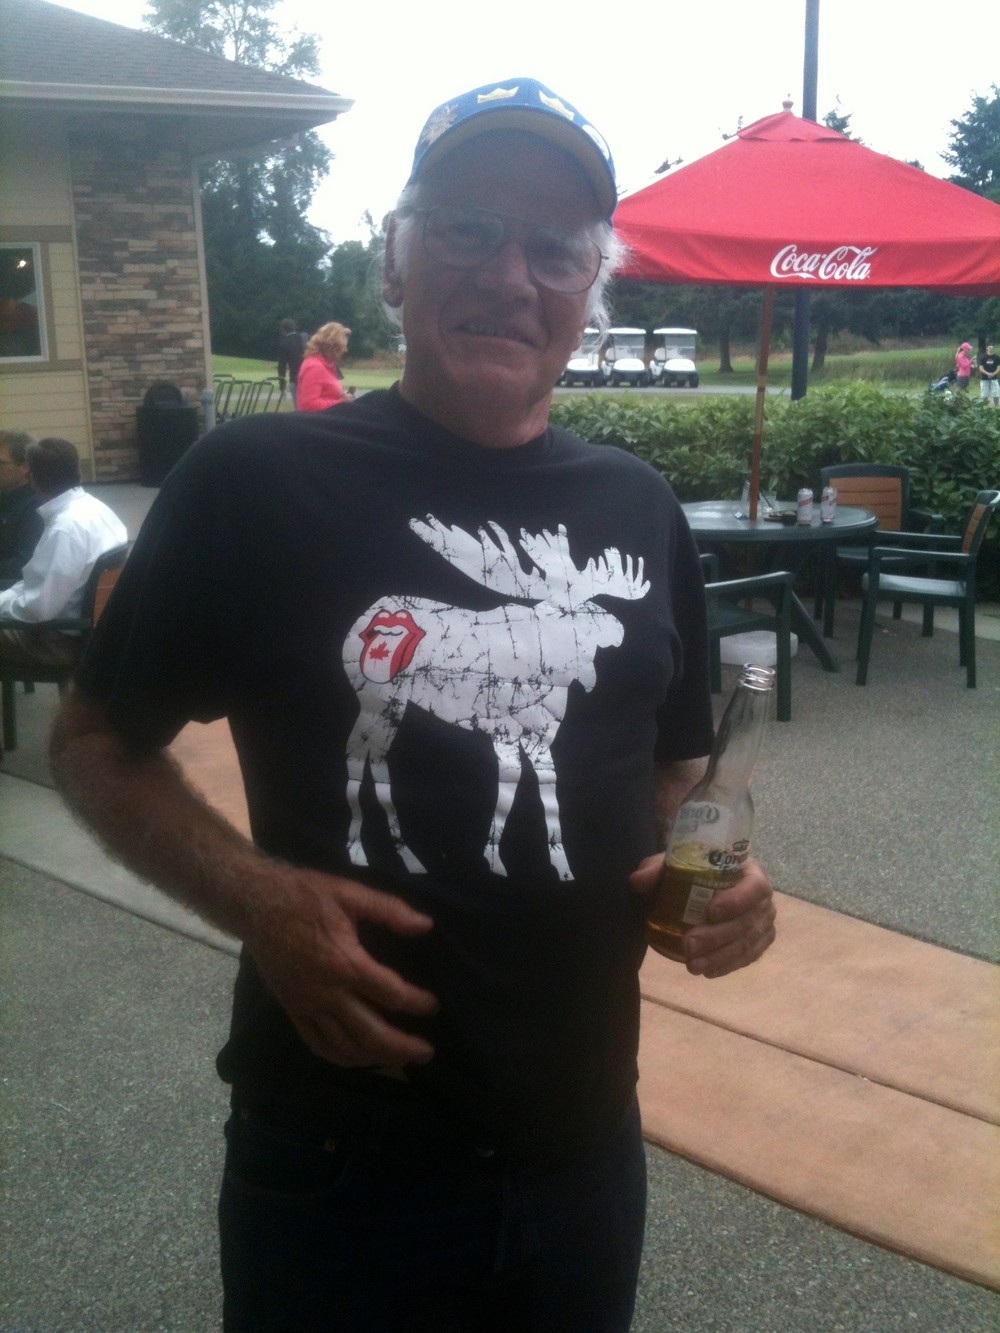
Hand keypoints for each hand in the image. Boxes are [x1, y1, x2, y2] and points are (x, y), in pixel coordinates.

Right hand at [245, 865, 437, 1068]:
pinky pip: (317, 1043)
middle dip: (402, 1047)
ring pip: (344, 1047)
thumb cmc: (305, 895)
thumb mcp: (351, 894)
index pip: (391, 994)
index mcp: (346, 964)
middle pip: (370, 1034)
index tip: (433, 1006)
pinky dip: (340, 1057)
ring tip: (398, 1060)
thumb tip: (426, 925)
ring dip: (374, 1058)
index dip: (417, 1003)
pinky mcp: (292, 1009)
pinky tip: (356, 1057)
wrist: (255, 904)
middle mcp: (327, 994)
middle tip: (426, 1052)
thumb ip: (390, 911)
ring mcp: (307, 1006)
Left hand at [630, 854, 775, 977]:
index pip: (755, 886)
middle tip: (688, 944)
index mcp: (751, 873)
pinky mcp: (759, 943)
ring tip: (692, 965)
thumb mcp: (677, 864)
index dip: (737, 900)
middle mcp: (764, 900)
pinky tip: (707, 971)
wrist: (712, 883)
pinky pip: (747, 958)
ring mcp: (764, 924)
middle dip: (717, 936)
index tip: (711, 911)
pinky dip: (727, 966)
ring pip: (747, 944)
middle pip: (747, 922)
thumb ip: (658, 869)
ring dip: (720, 957)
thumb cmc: (698, 870)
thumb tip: (637, 881)